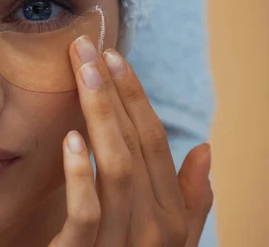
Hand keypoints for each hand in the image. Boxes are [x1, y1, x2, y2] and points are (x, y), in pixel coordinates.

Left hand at [50, 36, 212, 246]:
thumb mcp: (164, 237)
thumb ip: (189, 201)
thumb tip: (206, 149)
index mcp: (171, 216)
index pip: (155, 143)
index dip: (134, 97)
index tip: (112, 57)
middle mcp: (154, 229)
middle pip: (136, 148)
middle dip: (113, 94)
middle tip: (87, 49)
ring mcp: (120, 246)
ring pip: (117, 173)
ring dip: (100, 118)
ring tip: (82, 76)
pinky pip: (86, 217)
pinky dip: (80, 177)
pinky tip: (71, 140)